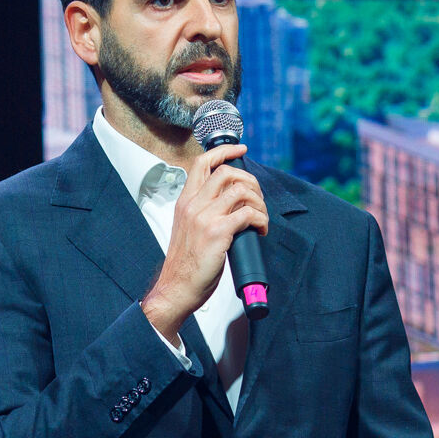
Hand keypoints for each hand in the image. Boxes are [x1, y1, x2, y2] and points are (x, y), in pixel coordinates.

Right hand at [142, 143, 267, 343]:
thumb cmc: (186, 264)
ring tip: (261, 216)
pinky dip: (261, 219)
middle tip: (257, 197)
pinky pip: (248, 213)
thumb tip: (230, 204)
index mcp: (185, 202)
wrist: (177, 287)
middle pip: (226, 172)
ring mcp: (204, 217)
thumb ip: (202, 212)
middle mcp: (193, 205)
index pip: (202, 163)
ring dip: (258, 200)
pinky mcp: (217, 232)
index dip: (225, 151)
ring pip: (240, 190)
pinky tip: (260, 229)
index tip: (241, 150)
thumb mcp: (187, 229)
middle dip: (250, 180)